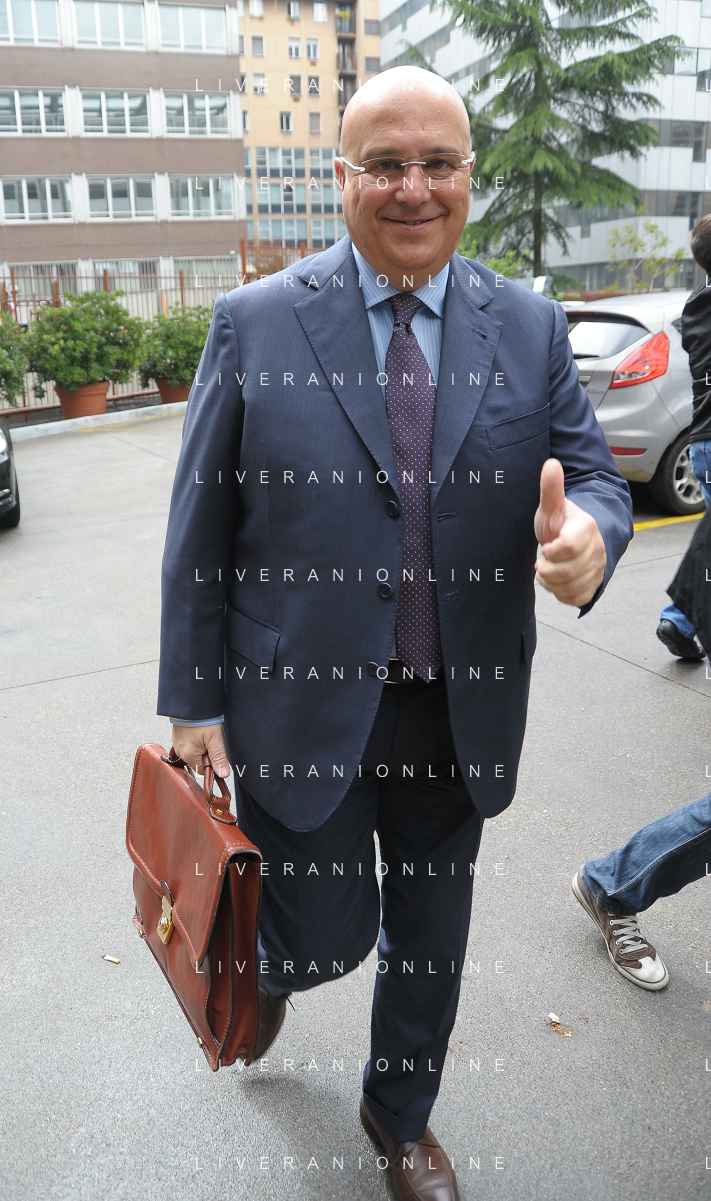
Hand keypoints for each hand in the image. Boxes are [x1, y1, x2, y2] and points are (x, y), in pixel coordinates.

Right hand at [171, 723, 230, 776]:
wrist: (191, 703)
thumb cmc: (202, 719)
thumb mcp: (214, 739)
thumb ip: (219, 758)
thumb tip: (223, 774)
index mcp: (188, 755)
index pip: (202, 770)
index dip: (211, 763)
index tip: (215, 752)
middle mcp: (180, 751)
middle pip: (197, 762)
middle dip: (205, 754)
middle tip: (210, 740)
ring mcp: (177, 744)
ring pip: (193, 753)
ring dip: (200, 747)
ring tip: (204, 735)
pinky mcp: (177, 737)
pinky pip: (187, 745)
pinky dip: (194, 741)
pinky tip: (198, 732)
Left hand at [534, 458, 605, 606]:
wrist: (578, 539)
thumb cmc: (562, 522)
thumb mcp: (552, 506)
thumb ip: (551, 488)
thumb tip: (550, 464)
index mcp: (587, 529)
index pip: (568, 547)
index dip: (552, 551)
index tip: (545, 547)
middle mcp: (596, 550)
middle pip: (567, 572)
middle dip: (547, 569)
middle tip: (542, 560)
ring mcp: (597, 570)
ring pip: (571, 587)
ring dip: (551, 583)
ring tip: (546, 570)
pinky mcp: (593, 586)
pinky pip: (576, 599)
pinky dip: (560, 594)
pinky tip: (555, 581)